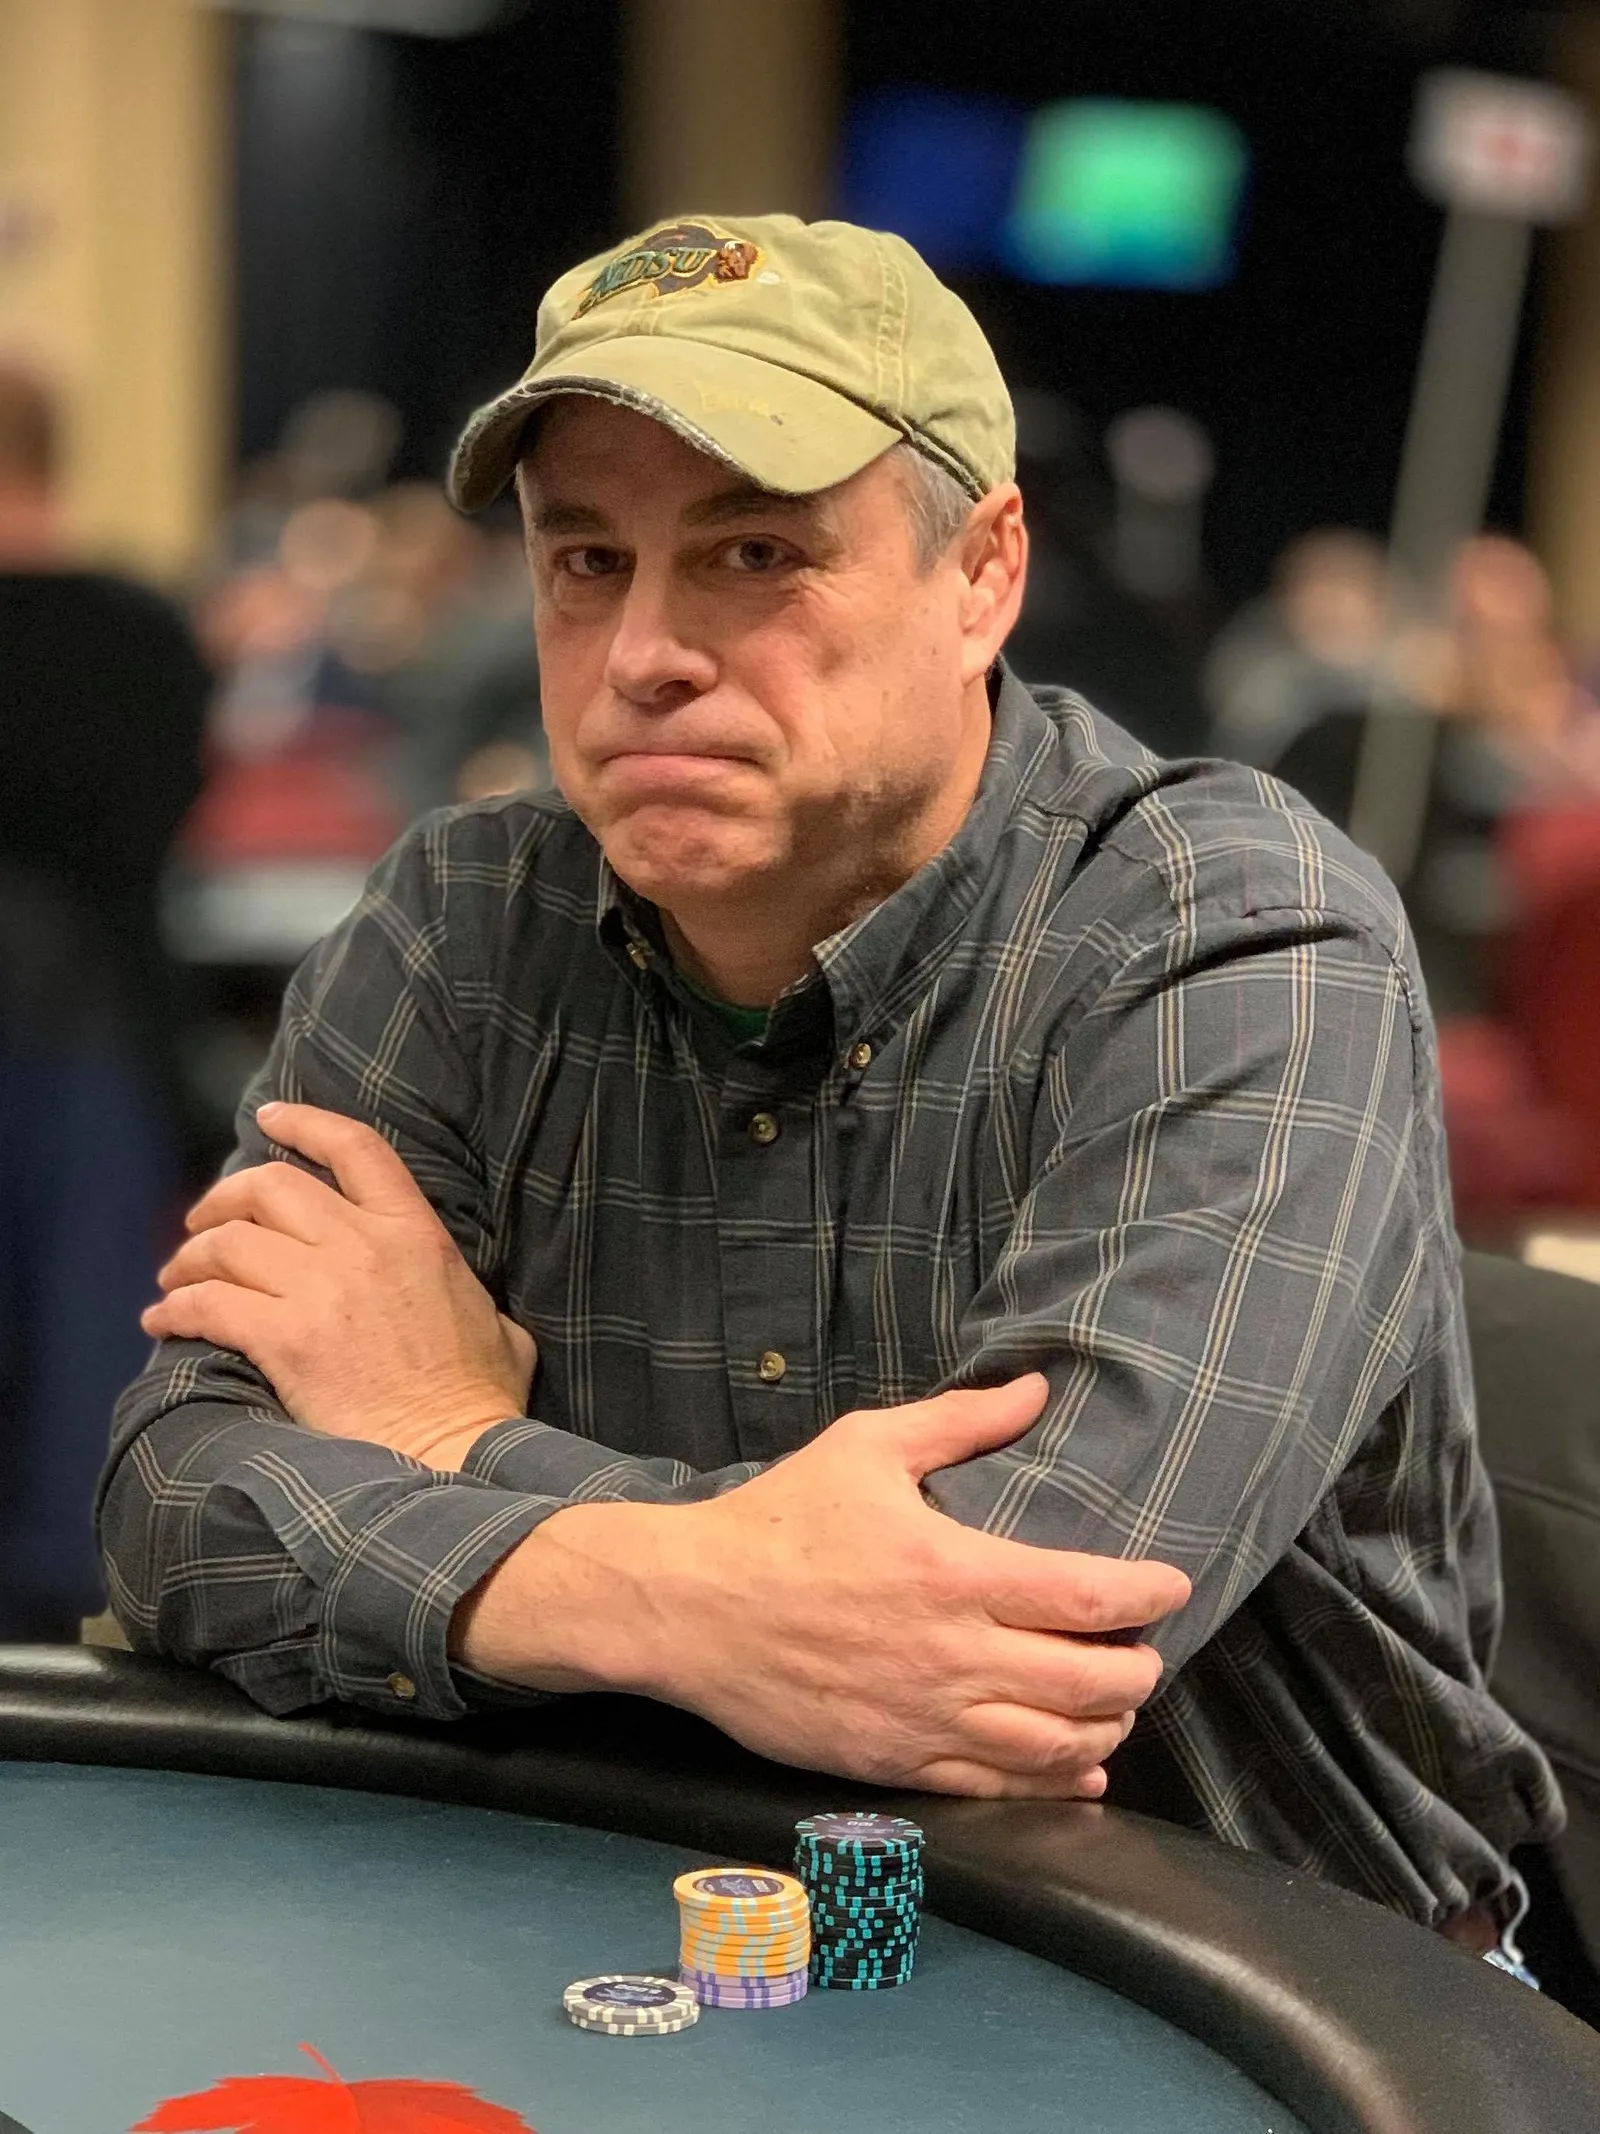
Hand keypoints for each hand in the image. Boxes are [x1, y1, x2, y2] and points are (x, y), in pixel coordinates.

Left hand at [142, 1102, 535, 1467]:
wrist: (451, 1451)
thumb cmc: (480, 1401)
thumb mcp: (500, 1327)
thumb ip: (468, 1298)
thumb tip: (466, 1303)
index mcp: (416, 1233)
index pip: (355, 1148)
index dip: (304, 1124)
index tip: (268, 1119)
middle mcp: (363, 1246)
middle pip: (271, 1186)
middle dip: (224, 1197)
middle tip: (203, 1222)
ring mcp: (321, 1289)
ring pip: (229, 1242)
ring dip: (191, 1257)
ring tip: (176, 1277)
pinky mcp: (285, 1338)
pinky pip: (208, 1303)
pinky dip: (174, 1309)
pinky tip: (162, 1322)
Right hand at [454, 1374, 1190, 1798]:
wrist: (690, 1608)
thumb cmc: (778, 1520)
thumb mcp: (866, 1446)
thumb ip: (960, 1421)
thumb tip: (1035, 1387)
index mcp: (956, 1572)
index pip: (1089, 1596)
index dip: (1148, 1596)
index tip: (1174, 1586)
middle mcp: (954, 1656)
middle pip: (1089, 1683)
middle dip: (1139, 1671)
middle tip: (1148, 1651)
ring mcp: (926, 1718)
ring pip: (1052, 1747)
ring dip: (1105, 1731)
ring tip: (1118, 1707)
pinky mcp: (895, 1763)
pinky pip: (995, 1788)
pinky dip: (1053, 1785)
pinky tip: (1080, 1774)